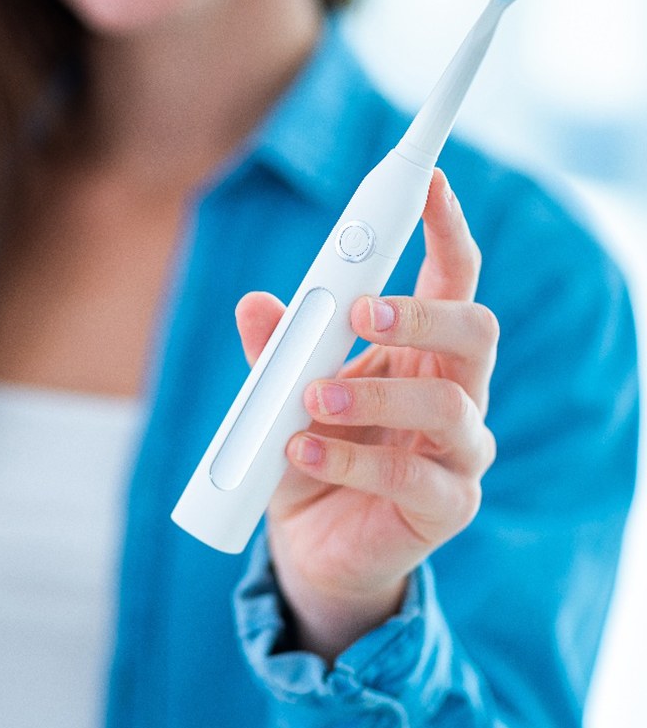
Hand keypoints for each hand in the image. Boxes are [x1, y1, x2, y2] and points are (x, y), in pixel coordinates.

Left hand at [235, 170, 497, 662]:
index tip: (429, 183)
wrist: (313, 544)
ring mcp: (459, 454)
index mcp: (419, 353)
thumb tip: (253, 303)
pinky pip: (411, 480)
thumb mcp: (283, 394)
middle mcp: (454, 394)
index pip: (453, 280)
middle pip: (474, 331)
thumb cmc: (310, 453)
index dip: (446, 230)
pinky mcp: (446, 508)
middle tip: (360, 313)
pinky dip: (347, 461)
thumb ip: (275, 350)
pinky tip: (300, 453)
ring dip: (374, 395)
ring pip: (449, 405)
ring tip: (311, 400)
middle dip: (419, 314)